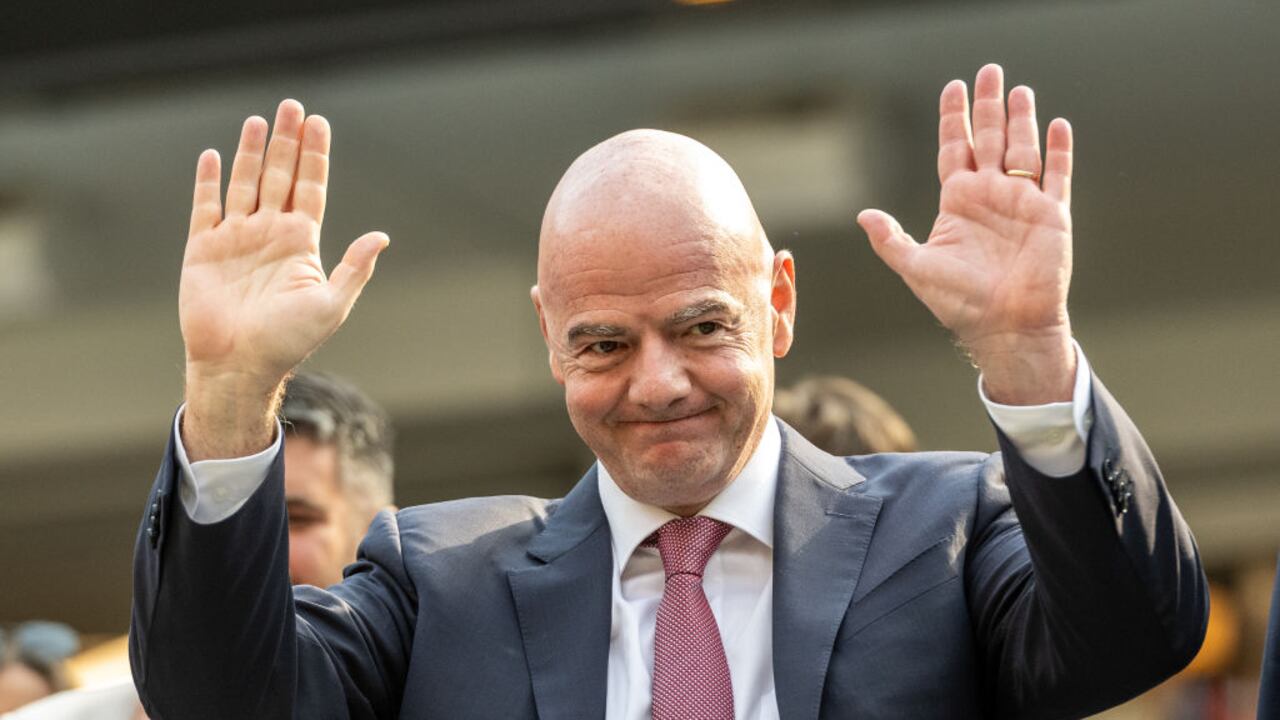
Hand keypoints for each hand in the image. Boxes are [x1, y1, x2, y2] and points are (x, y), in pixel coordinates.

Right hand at [180, 100, 387, 457]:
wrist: (239, 365)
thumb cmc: (288, 342)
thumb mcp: (331, 305)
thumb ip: (354, 268)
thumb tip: (381, 236)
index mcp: (301, 244)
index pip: (310, 188)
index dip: (314, 155)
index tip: (318, 122)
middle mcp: (269, 235)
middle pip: (280, 176)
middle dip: (286, 141)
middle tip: (292, 106)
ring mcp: (236, 240)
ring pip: (245, 183)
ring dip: (252, 152)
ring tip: (260, 120)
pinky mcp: (203, 249)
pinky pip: (205, 208)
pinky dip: (209, 182)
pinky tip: (214, 156)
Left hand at [858, 64, 1074, 404]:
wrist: (1004, 326)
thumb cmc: (959, 302)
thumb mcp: (917, 268)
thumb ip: (891, 240)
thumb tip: (863, 215)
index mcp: (959, 202)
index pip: (955, 148)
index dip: (954, 118)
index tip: (953, 87)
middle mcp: (991, 196)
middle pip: (990, 138)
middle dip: (988, 105)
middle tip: (989, 70)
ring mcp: (1023, 203)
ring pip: (1024, 149)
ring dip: (1022, 119)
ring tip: (1019, 90)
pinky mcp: (1052, 215)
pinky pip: (1058, 175)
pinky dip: (1059, 151)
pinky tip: (1058, 125)